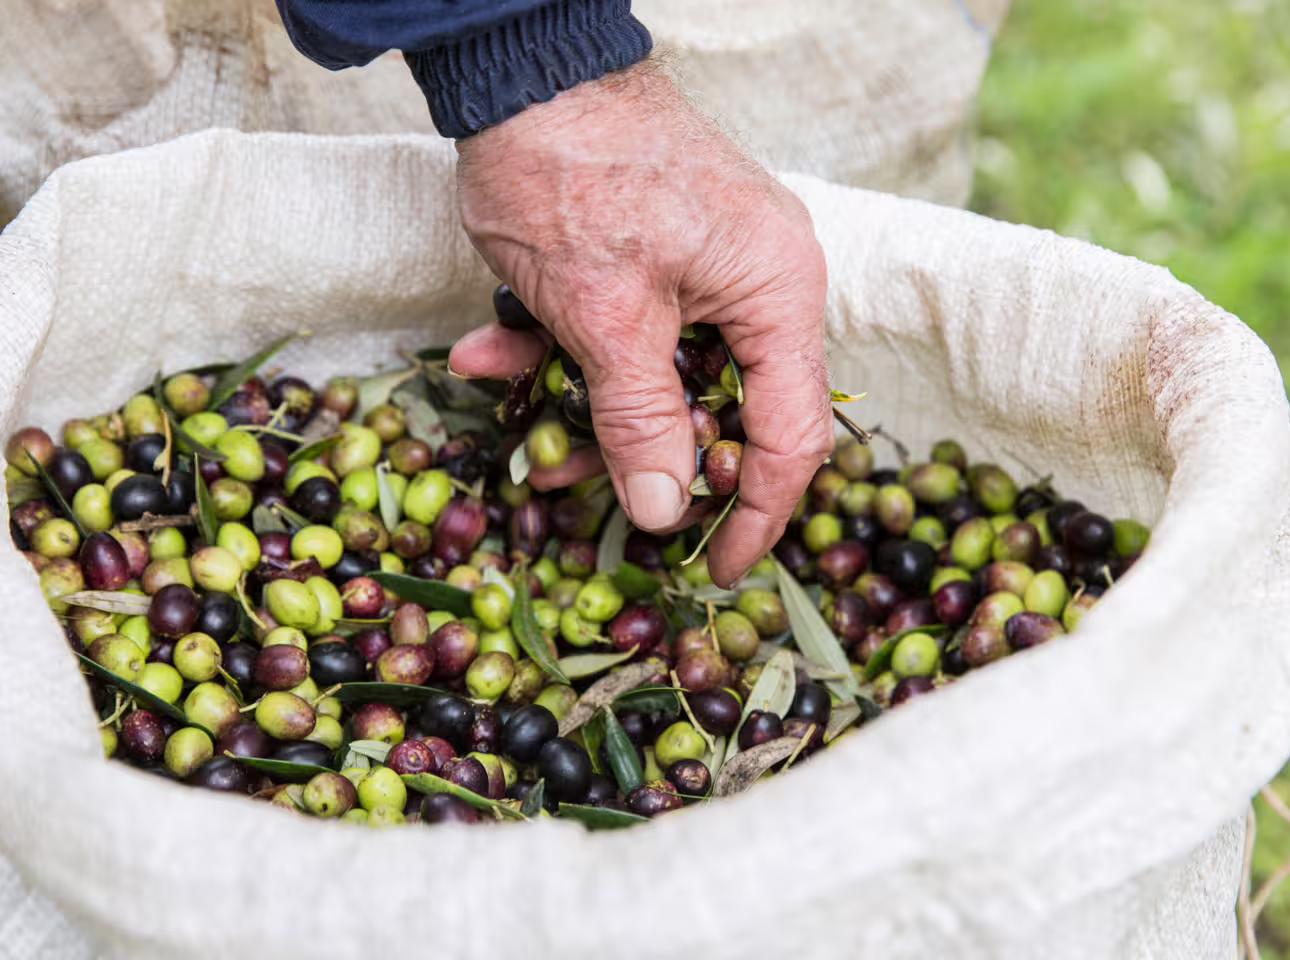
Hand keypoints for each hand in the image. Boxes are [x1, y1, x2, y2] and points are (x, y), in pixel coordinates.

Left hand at [447, 61, 831, 587]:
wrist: (521, 62)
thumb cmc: (573, 176)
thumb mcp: (605, 319)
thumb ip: (642, 421)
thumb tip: (670, 512)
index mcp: (777, 295)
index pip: (792, 434)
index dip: (757, 513)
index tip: (717, 570)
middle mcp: (761, 280)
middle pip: (721, 407)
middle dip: (640, 452)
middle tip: (576, 484)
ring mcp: (713, 261)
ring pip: (665, 371)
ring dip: (587, 401)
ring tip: (520, 422)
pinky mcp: (663, 249)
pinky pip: (633, 324)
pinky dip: (571, 346)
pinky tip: (497, 348)